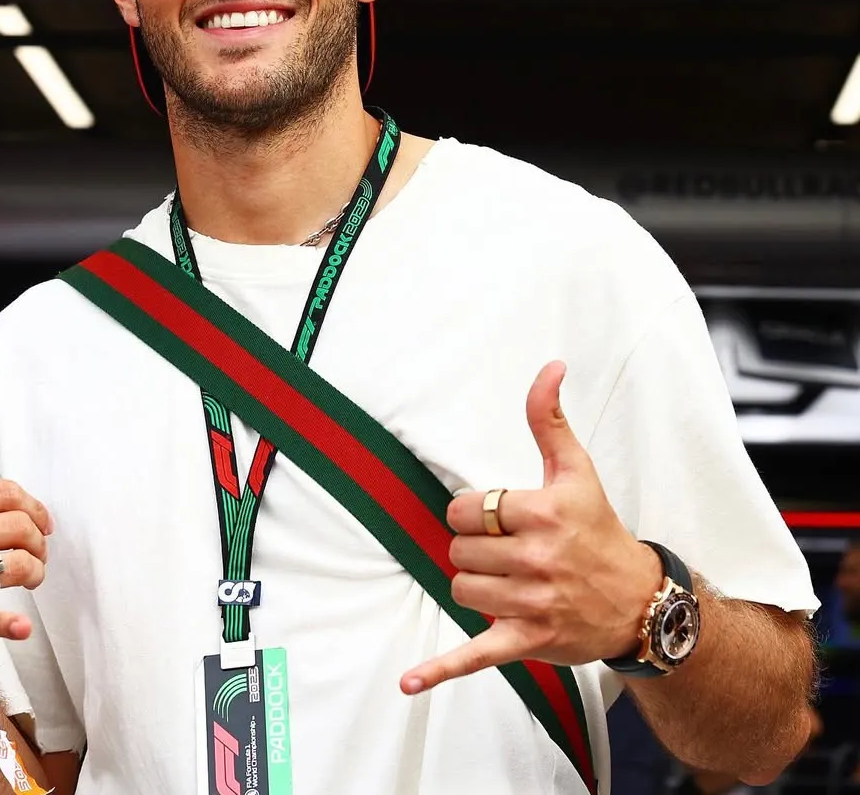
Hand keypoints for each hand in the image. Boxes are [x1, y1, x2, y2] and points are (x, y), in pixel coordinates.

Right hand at [0, 391, 53, 676]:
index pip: (8, 493)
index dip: (35, 508)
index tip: (41, 522)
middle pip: (16, 526)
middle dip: (38, 542)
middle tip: (37, 555)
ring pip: (16, 563)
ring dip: (36, 572)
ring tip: (30, 577)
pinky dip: (8, 623)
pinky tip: (22, 627)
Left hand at [401, 360, 660, 693]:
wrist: (639, 601)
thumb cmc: (599, 530)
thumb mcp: (577, 470)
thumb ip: (549, 419)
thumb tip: (549, 366)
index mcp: (543, 513)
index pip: (468, 508)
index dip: (472, 511)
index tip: (496, 516)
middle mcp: (537, 559)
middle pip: (460, 549)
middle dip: (476, 548)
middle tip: (507, 550)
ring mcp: (531, 604)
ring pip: (461, 588)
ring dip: (474, 584)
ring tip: (506, 580)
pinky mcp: (527, 643)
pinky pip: (474, 656)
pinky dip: (440, 671)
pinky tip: (410, 682)